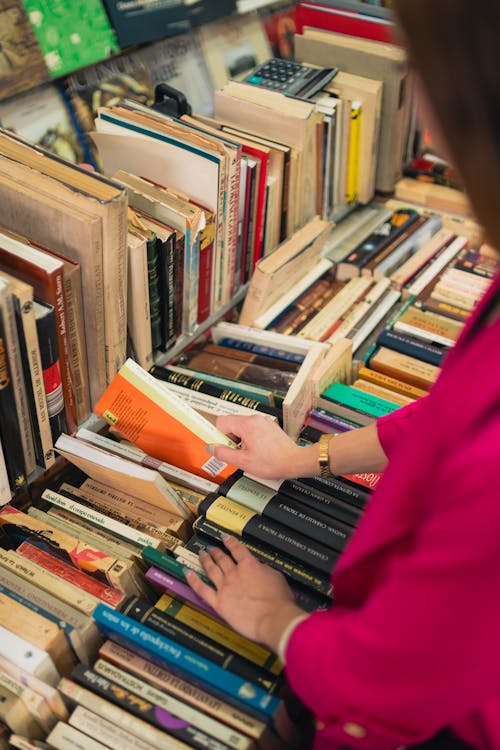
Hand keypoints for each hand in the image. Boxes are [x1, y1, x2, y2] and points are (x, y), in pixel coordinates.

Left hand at [185, 536, 303, 650]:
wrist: (273, 618)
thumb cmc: (279, 601)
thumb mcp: (276, 577)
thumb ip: (264, 569)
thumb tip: (258, 568)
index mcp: (250, 565)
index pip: (237, 549)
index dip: (230, 542)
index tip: (224, 538)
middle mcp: (234, 573)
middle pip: (222, 558)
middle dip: (215, 551)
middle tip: (211, 548)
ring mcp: (225, 587)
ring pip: (211, 569)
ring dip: (205, 560)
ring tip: (201, 554)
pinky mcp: (219, 603)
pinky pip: (202, 589)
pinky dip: (193, 580)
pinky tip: (188, 573)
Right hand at [207, 413, 317, 479]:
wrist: (294, 462)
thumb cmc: (273, 462)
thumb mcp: (243, 462)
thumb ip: (223, 453)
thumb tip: (211, 448)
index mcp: (247, 425)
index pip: (221, 422)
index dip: (218, 435)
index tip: (219, 445)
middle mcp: (255, 419)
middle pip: (231, 424)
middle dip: (230, 439)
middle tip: (237, 452)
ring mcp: (263, 422)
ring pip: (241, 427)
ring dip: (240, 440)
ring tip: (249, 453)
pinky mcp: (268, 426)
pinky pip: (252, 429)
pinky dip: (250, 439)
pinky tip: (257, 451)